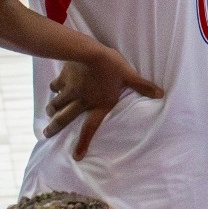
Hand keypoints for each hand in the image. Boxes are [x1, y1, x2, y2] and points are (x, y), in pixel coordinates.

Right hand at [43, 48, 162, 159]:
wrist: (89, 52)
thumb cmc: (112, 66)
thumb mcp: (129, 76)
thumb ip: (143, 86)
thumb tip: (161, 94)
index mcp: (99, 104)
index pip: (91, 128)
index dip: (83, 143)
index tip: (77, 156)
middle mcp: (82, 101)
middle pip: (64, 119)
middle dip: (54, 127)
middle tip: (46, 134)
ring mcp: (70, 91)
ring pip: (56, 104)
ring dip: (51, 110)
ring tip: (49, 113)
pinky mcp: (63, 79)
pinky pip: (55, 87)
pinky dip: (53, 89)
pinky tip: (54, 89)